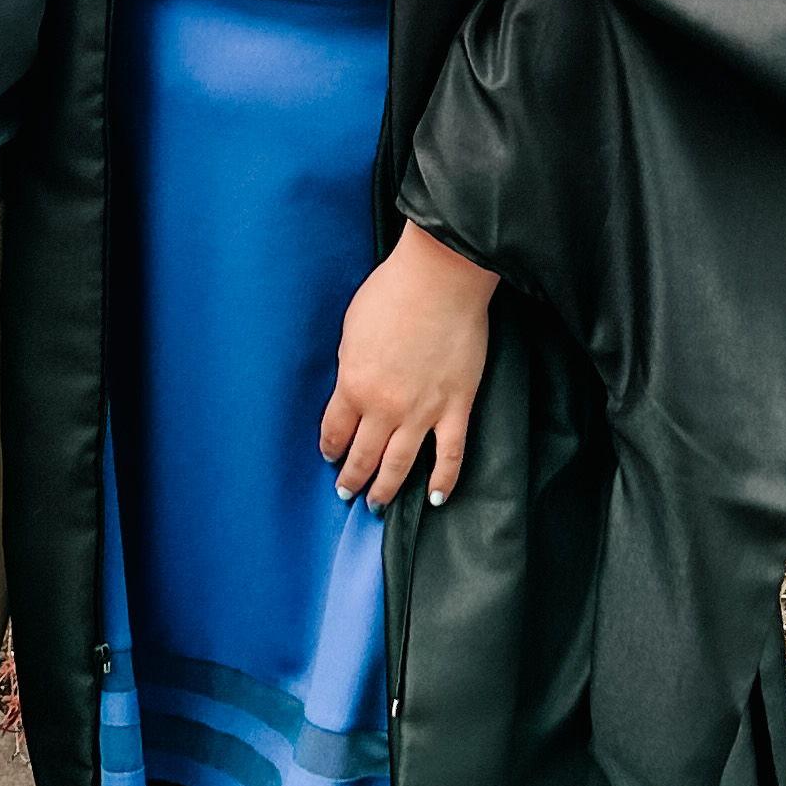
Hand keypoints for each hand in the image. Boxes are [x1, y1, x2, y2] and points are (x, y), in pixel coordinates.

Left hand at [321, 223, 497, 511]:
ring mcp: (423, 412)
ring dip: (385, 489)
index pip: (335, 431)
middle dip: (352, 478)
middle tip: (347, 492)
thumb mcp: (352, 328)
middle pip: (363, 455)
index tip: (330, 456)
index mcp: (353, 385)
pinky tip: (437, 497)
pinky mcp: (456, 408)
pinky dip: (444, 481)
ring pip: (400, 466)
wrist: (440, 280)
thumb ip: (350, 364)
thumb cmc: (392, 293)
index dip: (330, 447)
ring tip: (377, 504)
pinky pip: (450, 456)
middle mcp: (384, 408)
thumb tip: (353, 385)